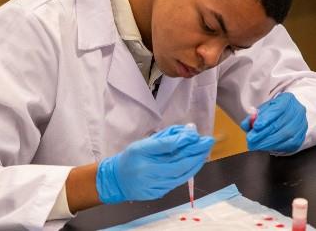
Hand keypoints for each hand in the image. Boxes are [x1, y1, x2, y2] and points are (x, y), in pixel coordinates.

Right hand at [96, 125, 213, 203]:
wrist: (117, 181)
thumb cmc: (130, 158)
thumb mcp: (143, 143)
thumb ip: (164, 137)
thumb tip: (186, 132)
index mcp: (142, 153)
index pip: (166, 145)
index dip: (183, 140)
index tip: (195, 134)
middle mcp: (148, 170)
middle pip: (178, 162)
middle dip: (196, 151)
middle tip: (208, 141)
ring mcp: (154, 184)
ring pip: (181, 174)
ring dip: (196, 162)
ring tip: (205, 152)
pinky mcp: (158, 193)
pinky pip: (177, 181)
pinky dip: (189, 171)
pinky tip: (195, 163)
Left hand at [240, 93, 307, 152]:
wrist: (289, 115)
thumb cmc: (272, 112)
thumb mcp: (262, 109)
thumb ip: (253, 116)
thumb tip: (247, 124)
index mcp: (287, 100)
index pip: (277, 109)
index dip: (266, 119)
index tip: (255, 126)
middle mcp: (297, 111)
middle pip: (279, 124)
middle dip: (262, 134)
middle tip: (250, 139)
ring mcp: (300, 125)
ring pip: (283, 136)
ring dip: (266, 142)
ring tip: (254, 145)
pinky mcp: (300, 137)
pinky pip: (287, 144)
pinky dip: (274, 147)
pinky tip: (264, 148)